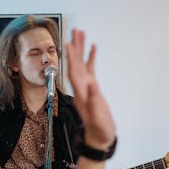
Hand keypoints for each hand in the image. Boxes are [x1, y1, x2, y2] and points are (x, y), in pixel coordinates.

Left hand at [64, 29, 115, 149]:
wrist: (100, 137)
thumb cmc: (99, 128)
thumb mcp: (97, 115)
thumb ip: (94, 100)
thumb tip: (92, 84)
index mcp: (80, 93)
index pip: (73, 72)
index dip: (71, 58)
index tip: (68, 44)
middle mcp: (81, 87)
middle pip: (76, 64)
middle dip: (75, 47)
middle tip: (75, 31)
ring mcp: (86, 86)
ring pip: (82, 64)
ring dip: (81, 49)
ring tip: (81, 33)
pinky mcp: (92, 88)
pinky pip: (91, 69)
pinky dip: (91, 58)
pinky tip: (93, 48)